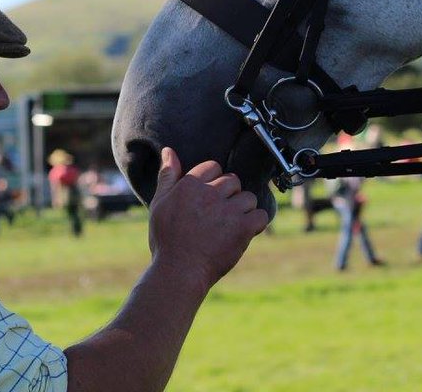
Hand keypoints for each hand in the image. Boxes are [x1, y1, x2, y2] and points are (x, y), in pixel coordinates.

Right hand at [147, 148, 268, 291]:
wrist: (179, 271)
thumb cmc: (167, 240)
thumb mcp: (160, 204)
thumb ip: (168, 176)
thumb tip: (169, 150)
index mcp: (190, 185)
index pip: (213, 167)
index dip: (212, 183)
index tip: (208, 200)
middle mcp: (210, 193)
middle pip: (233, 181)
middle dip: (229, 195)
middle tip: (218, 216)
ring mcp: (228, 210)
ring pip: (248, 198)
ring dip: (243, 210)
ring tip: (230, 226)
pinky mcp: (242, 228)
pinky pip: (261, 216)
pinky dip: (256, 224)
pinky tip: (245, 232)